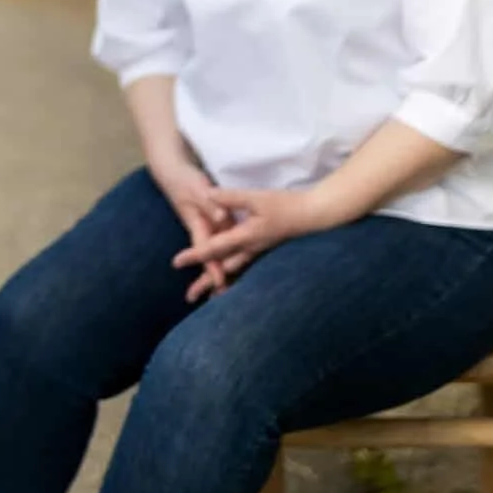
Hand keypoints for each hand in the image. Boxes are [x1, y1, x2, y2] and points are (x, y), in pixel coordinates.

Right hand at [148, 157, 233, 302]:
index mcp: (198, 224)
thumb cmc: (184, 180)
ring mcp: (206, 227)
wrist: (171, 172)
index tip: (221, 283)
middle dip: (214, 278)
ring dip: (221, 268)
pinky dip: (225, 253)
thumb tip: (222, 218)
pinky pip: (220, 241)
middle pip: (210, 258)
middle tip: (224, 297)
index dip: (214, 267)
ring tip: (228, 289)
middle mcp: (202, 230)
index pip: (207, 250)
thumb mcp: (198, 190)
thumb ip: (210, 204)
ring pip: (216, 252)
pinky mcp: (211, 222)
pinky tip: (234, 263)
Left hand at [171, 187, 335, 296]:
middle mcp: (251, 249)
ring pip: (235, 269)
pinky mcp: (266, 248)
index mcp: (246, 237)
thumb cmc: (287, 205)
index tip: (176, 263)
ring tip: (208, 296)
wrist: (317, 215)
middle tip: (190, 297)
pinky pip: (245, 264)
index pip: (214, 248)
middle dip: (206, 282)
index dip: (194, 255)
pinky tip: (231, 276)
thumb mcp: (257, 198)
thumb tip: (207, 195)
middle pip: (223, 268)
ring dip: (220, 281)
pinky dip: (234, 272)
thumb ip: (231, 198)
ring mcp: (259, 251)